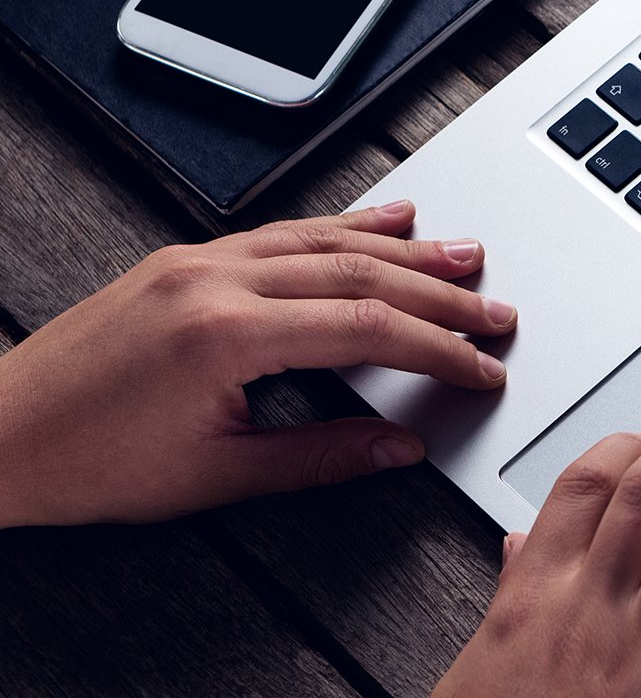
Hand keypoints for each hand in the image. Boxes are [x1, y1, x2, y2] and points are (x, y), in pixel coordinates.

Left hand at [0, 200, 513, 526]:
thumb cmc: (86, 462)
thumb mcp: (215, 476)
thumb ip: (319, 456)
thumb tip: (397, 447)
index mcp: (226, 335)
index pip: (369, 330)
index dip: (440, 351)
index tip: (482, 369)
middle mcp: (215, 280)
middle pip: (362, 274)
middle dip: (441, 295)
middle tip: (497, 311)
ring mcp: (198, 261)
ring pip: (326, 241)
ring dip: (404, 248)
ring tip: (465, 255)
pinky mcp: (184, 260)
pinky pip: (282, 231)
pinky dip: (342, 226)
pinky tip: (383, 220)